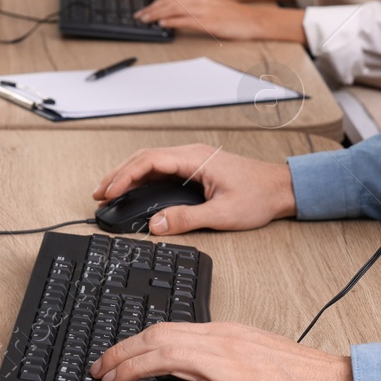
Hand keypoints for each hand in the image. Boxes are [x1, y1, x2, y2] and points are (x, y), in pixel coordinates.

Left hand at [90, 321, 354, 380]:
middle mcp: (222, 345)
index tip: (114, 354)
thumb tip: (181, 359)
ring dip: (132, 371)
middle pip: (159, 339)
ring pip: (168, 360)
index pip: (166, 328)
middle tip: (101, 369)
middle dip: (123, 352)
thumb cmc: (296, 375)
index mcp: (224, 332)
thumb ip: (217, 351)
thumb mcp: (252, 349)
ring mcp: (229, 372)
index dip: (133, 340)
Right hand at [92, 143, 295, 234]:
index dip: (124, 176)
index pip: (149, 161)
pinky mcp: (195, 170)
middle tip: (99, 194)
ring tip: (109, 193)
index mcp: (194, 159)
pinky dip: (143, 179)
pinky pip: (162, 169)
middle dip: (118, 175)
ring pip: (151, 163)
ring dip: (129, 176)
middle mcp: (190, 155)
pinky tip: (134, 192)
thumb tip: (156, 225)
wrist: (281, 189)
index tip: (108, 192)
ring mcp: (192, 161)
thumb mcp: (222, 215)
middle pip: (144, 158)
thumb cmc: (259, 197)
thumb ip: (187, 219)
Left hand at [134, 0, 294, 39]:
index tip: (144, 8)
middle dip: (151, 9)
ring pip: (173, 10)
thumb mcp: (208, 1)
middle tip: (139, 15)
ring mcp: (203, 9)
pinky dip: (172, 22)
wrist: (250, 20)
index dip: (154, 2)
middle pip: (169, 2)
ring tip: (145, 20)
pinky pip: (185, 21)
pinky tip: (162, 25)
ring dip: (156, 15)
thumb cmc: (230, 13)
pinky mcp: (207, 21)